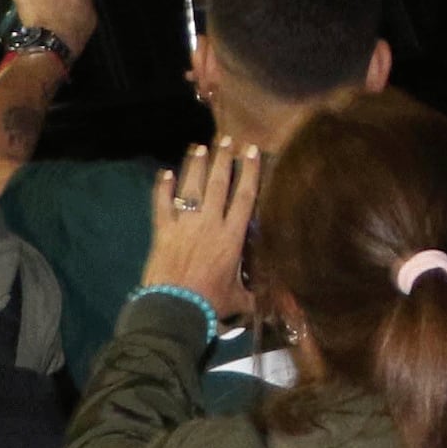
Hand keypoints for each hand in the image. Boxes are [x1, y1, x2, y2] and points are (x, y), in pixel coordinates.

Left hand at [143, 136, 263, 317]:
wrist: (174, 308)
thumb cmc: (210, 303)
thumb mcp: (239, 300)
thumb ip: (256, 296)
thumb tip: (284, 308)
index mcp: (231, 236)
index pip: (244, 197)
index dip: (249, 172)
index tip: (251, 151)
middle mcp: (209, 223)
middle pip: (218, 184)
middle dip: (223, 159)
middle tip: (226, 139)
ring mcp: (184, 224)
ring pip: (191, 187)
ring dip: (196, 166)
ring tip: (199, 147)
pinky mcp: (163, 231)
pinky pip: (162, 204)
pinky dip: (163, 188)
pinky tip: (165, 173)